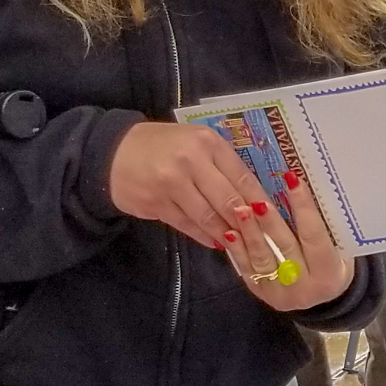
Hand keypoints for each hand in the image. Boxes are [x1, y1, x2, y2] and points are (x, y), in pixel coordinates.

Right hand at [107, 121, 273, 250]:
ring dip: (226, 233)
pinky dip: (204, 236)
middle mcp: (190, 160)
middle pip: (229, 199)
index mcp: (207, 142)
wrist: (111, 152)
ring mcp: (171, 183)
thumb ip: (221, 165)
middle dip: (246, 222)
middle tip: (261, 237)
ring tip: (240, 243)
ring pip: (208, 216)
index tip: (273, 217)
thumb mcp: (195, 143)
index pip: (243, 176)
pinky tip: (216, 242)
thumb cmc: (162, 147)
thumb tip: (253, 198)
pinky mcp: (156, 203)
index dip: (260, 200)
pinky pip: (187, 224)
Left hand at [214, 169, 355, 311]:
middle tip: (258, 200)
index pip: (315, 236)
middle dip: (270, 222)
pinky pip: (247, 270)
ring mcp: (281, 294)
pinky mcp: (262, 293)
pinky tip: (229, 232)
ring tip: (240, 210)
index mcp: (329, 274)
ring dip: (250, 233)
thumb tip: (301, 188)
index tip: (293, 180)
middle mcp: (305, 288)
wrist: (325, 299)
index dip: (304, 207)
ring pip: (262, 260)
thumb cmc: (335, 264)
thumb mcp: (340, 249)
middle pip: (285, 248)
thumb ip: (323, 227)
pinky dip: (238, 250)